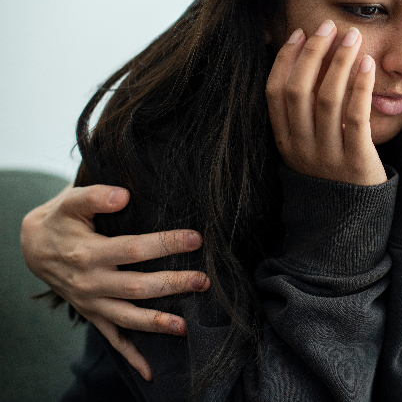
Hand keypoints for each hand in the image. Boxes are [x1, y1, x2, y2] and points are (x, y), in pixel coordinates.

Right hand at [20, 184, 208, 380]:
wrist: (33, 247)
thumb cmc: (61, 220)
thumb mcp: (70, 202)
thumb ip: (95, 196)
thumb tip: (124, 195)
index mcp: (89, 253)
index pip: (134, 250)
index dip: (166, 244)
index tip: (196, 238)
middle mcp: (90, 282)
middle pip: (137, 287)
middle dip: (173, 284)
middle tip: (203, 281)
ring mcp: (91, 302)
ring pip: (127, 317)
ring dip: (157, 323)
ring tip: (185, 326)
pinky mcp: (92, 313)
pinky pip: (112, 338)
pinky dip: (130, 356)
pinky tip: (149, 370)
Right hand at [266, 21, 386, 185]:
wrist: (354, 221)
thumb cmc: (334, 174)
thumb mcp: (309, 147)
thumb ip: (304, 115)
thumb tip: (306, 65)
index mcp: (284, 141)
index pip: (275, 92)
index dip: (285, 59)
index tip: (300, 33)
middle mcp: (300, 147)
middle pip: (299, 89)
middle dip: (313, 52)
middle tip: (329, 26)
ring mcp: (326, 155)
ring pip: (326, 99)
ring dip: (339, 62)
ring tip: (352, 38)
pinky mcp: (355, 161)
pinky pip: (355, 117)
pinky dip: (360, 86)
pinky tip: (368, 65)